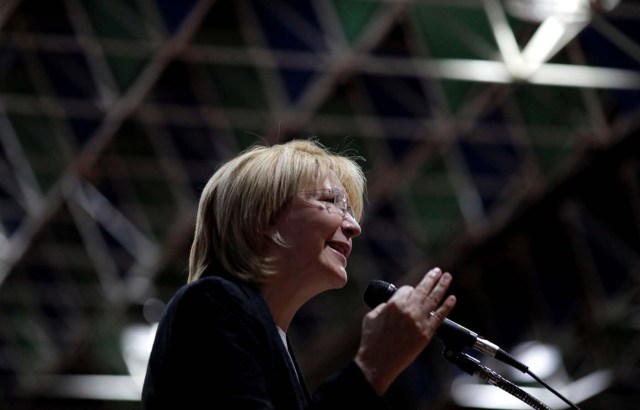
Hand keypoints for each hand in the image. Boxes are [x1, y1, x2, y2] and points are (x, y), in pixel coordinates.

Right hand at [354, 267, 456, 394]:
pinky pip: (439, 317)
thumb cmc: (371, 340)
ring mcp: (419, 321)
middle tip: (437, 270)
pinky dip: (447, 306)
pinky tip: (452, 298)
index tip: (409, 292)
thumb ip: (384, 307)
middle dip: (431, 278)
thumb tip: (392, 304)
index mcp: (394, 303)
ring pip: (434, 299)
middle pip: (423, 289)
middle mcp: (409, 310)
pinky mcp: (426, 334)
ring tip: (447, 276)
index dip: (408, 290)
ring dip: (441, 286)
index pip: (406, 289)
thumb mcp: (371, 316)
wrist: (378, 362)